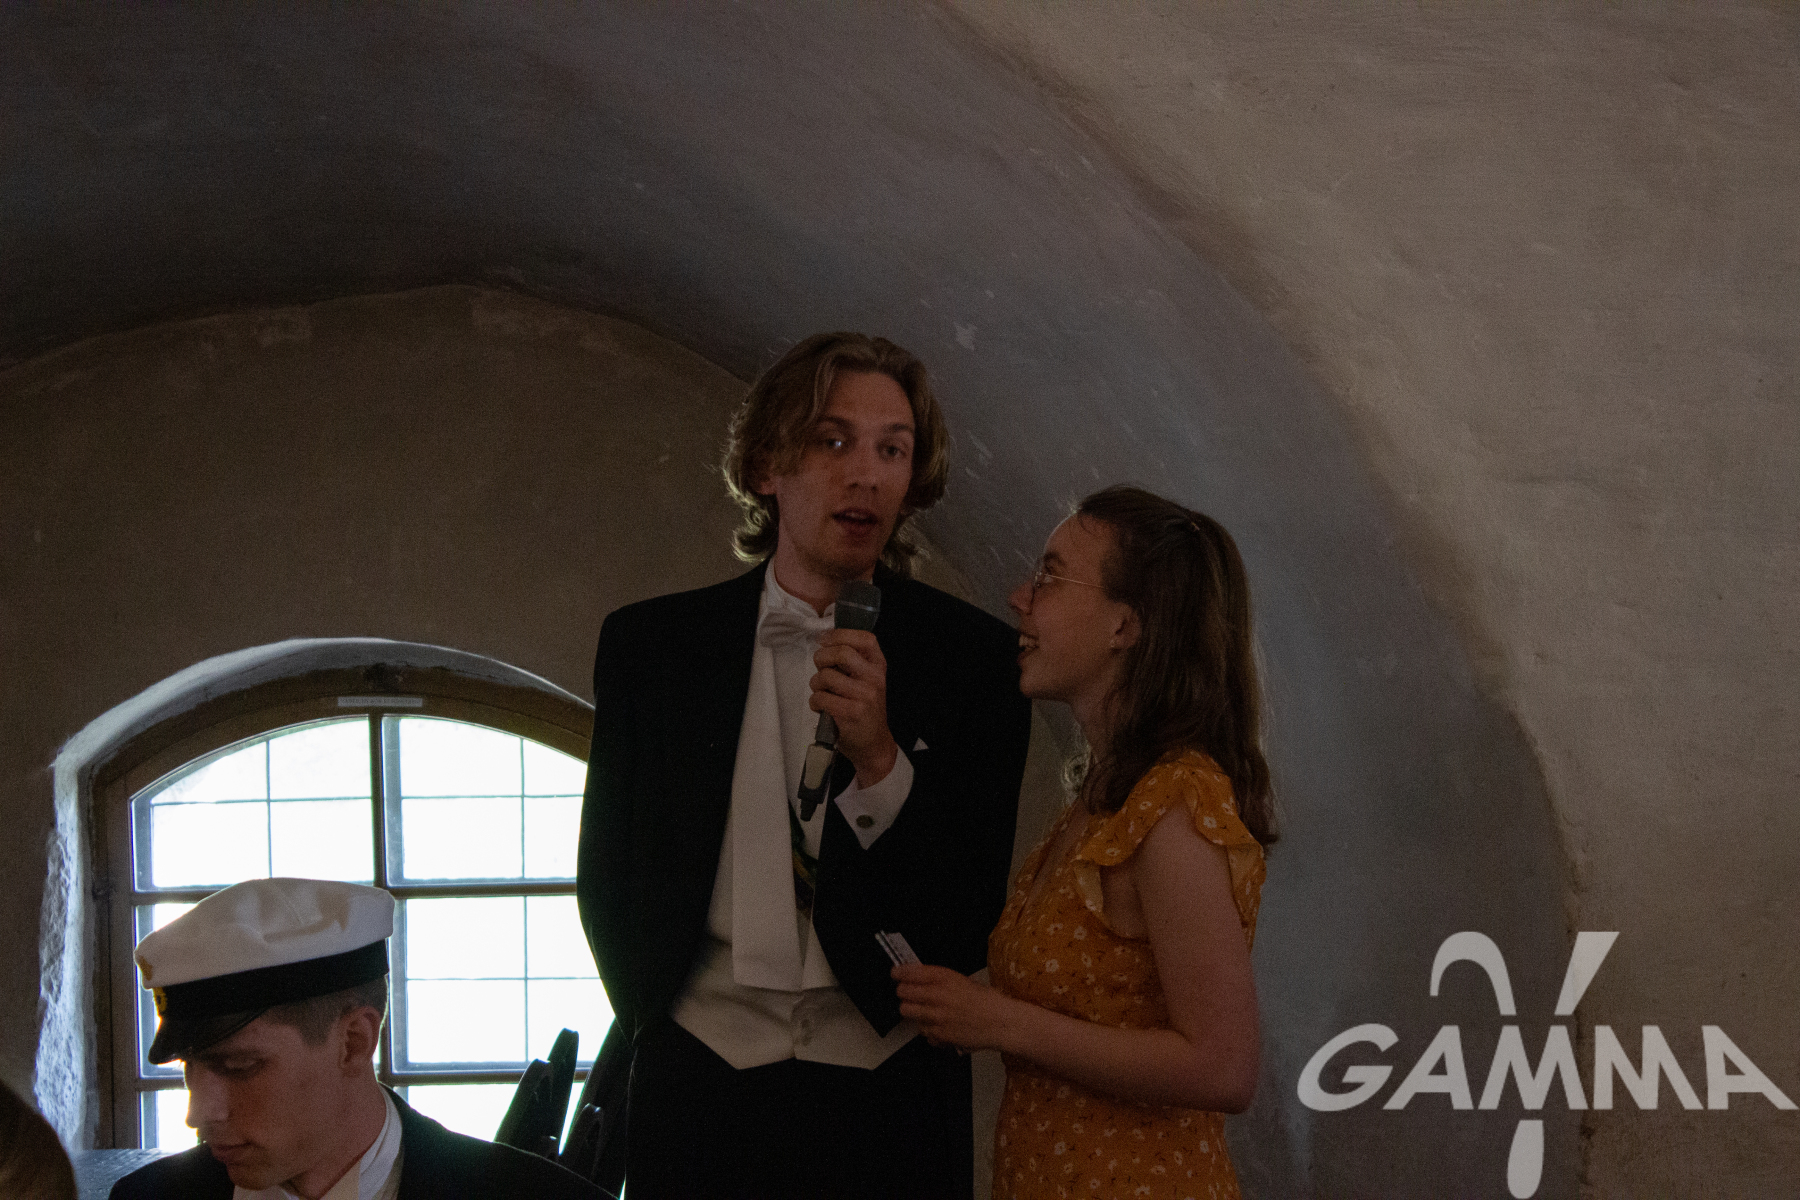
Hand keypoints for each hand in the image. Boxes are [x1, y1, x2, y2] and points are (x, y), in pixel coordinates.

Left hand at [812, 628, 898, 785]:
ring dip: (816, 683)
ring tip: (821, 692)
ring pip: (826, 676)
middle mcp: (874, 678)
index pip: (865, 639)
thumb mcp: (868, 680)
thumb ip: (853, 662)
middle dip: (822, 657)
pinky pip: (821, 698)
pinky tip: (821, 707)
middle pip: (842, 653)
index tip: (824, 641)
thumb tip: (824, 640)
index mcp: (878, 666)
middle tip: (820, 667)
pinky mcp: (850, 713)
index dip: (840, 635)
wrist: (874, 743)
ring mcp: (864, 696)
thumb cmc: (865, 708)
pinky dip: (815, 702)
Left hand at [893, 963, 1018, 1052]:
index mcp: (944, 978)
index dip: (899, 973)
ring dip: (914, 1011)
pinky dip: (927, 1029)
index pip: (910, 972)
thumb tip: (918, 978)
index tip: (896, 973)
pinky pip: (922, 1030)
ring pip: (908, 1012)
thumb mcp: (963, 981)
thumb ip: (939, 980)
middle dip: (904, 993)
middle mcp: (937, 996)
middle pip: (903, 993)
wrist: (1002, 1023)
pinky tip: (940, 1025)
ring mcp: (936, 1017)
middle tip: (909, 994)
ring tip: (927, 1011)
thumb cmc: (987, 1001)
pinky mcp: (938, 1035)